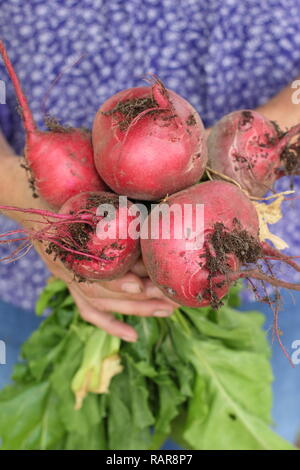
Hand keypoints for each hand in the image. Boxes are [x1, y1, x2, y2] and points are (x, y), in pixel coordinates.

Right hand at [0, 154, 177, 341]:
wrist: (32, 199)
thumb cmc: (61, 189)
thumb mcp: (84, 189)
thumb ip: (111, 197)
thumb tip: (152, 195)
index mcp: (71, 243)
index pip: (95, 269)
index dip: (117, 279)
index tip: (143, 285)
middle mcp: (69, 265)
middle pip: (103, 291)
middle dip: (139, 298)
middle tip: (171, 300)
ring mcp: (70, 276)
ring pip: (101, 304)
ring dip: (134, 310)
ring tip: (166, 311)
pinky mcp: (72, 282)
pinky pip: (89, 310)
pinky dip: (110, 324)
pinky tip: (133, 336)